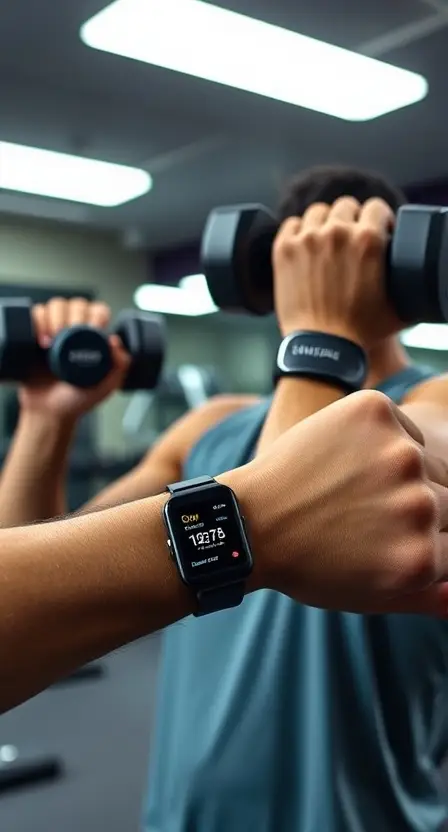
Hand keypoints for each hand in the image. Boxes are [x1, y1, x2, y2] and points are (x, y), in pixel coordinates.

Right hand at [19, 297, 130, 421]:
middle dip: (75, 315)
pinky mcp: (34, 334)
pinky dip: (39, 321)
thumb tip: (115, 339)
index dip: (96, 315)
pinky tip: (42, 340)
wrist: (49, 413)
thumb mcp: (106, 386)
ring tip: (53, 341)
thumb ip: (120, 366)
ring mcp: (53, 331)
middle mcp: (74, 331)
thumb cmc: (77, 401)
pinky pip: (36, 315)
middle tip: (70, 333)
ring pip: (56, 305)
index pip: (98, 311)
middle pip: (77, 303)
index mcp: (94, 339)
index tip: (93, 329)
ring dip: (56, 317)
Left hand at [237, 390, 447, 615]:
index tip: (392, 542)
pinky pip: (405, 429)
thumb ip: (429, 598)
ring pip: (430, 463)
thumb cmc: (308, 562)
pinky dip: (387, 440)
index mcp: (421, 558)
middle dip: (417, 512)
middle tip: (368, 516)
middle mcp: (418, 505)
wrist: (249, 517)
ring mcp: (399, 454)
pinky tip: (351, 459)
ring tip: (358, 487)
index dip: (425, 545)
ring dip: (405, 475)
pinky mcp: (376, 413)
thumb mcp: (370, 597)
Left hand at [272, 197, 401, 346]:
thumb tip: (412, 276)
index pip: (376, 207)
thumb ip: (408, 283)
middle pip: (345, 206)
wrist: (323, 349)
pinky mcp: (284, 250)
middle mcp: (337, 232)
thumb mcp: (399, 305)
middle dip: (350, 221)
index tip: (374, 231)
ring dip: (323, 223)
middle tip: (348, 241)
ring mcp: (308, 239)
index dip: (377, 219)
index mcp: (368, 239)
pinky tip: (302, 246)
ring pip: (317, 212)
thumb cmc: (362, 332)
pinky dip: (297, 232)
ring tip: (324, 242)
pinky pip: (290, 225)